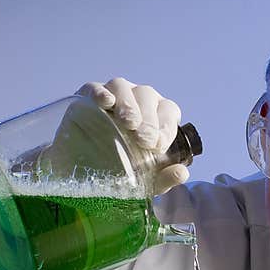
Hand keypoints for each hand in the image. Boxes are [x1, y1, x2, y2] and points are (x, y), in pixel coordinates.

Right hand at [71, 78, 188, 194]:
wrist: (89, 175)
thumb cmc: (126, 172)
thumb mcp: (148, 182)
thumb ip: (166, 178)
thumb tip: (181, 173)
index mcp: (157, 116)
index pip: (168, 111)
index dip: (166, 127)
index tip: (158, 145)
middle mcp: (138, 101)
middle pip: (147, 97)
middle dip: (148, 119)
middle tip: (143, 139)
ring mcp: (113, 96)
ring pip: (123, 87)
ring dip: (128, 104)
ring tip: (128, 122)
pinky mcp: (87, 98)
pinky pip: (94, 88)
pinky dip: (100, 92)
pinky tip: (105, 102)